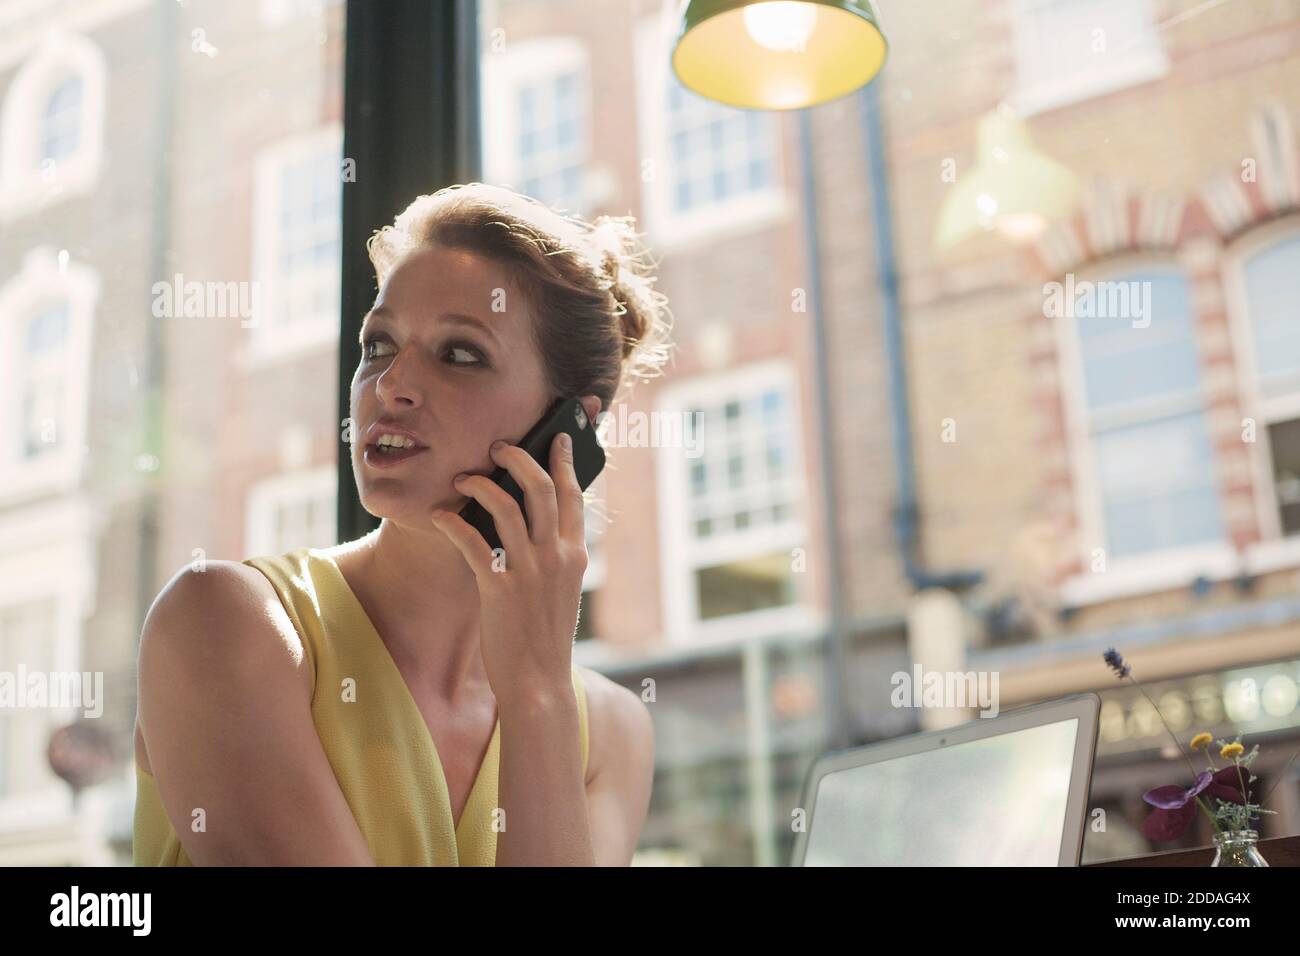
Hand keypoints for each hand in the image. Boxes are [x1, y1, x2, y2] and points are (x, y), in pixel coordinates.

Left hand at [430, 432, 587, 700]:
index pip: (573, 495)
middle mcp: (557, 556)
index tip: (557, 437)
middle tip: (498, 447)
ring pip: (505, 507)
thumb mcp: (562, 589)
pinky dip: (453, 524)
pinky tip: (439, 516)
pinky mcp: (499, 589)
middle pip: (541, 488)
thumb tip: (532, 521)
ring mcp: (529, 572)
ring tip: (462, 477)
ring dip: (480, 484)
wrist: (540, 682)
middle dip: (518, 458)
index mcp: (576, 554)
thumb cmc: (546, 635)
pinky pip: (472, 543)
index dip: (563, 461)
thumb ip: (555, 554)